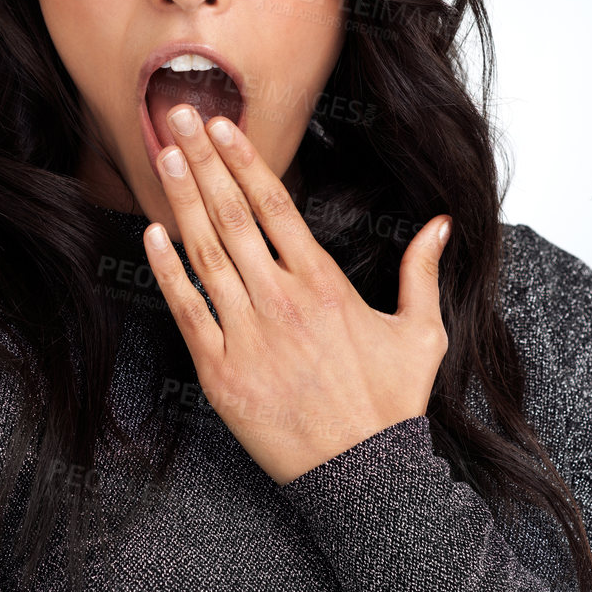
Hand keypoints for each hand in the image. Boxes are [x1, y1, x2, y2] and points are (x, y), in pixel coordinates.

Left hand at [142, 104, 452, 484]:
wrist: (363, 476)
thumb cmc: (391, 405)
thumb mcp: (422, 333)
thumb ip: (423, 272)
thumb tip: (439, 223)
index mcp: (324, 285)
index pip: (275, 205)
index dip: (245, 160)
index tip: (222, 125)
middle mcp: (280, 301)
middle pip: (232, 215)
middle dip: (203, 160)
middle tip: (175, 115)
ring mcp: (246, 335)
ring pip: (205, 253)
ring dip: (181, 199)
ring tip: (163, 154)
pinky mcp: (220, 372)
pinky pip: (187, 311)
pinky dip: (167, 271)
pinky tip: (152, 234)